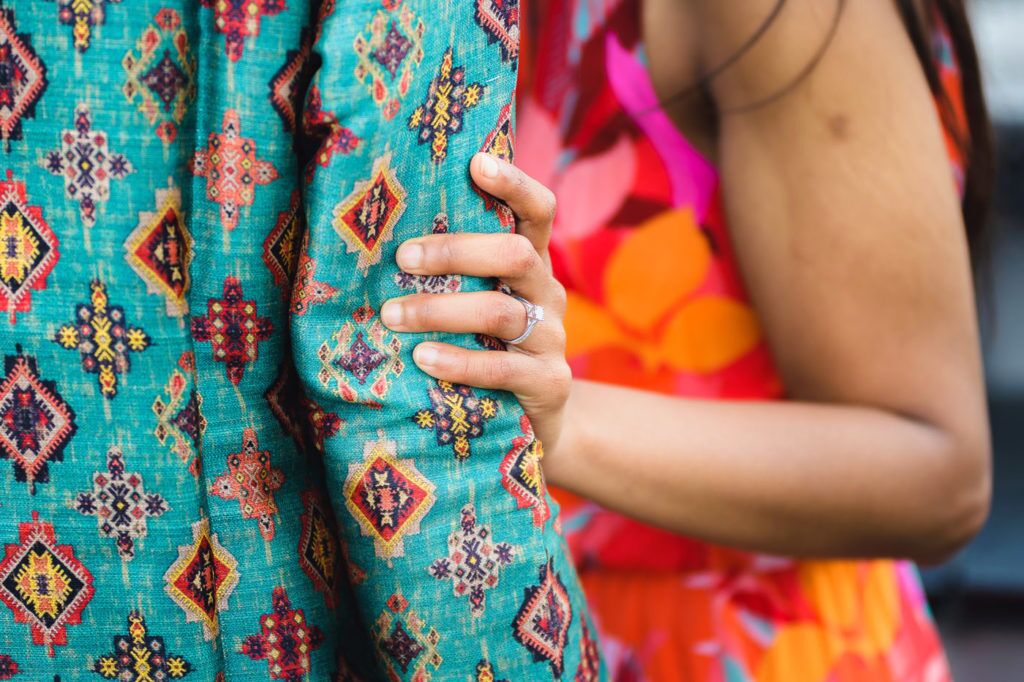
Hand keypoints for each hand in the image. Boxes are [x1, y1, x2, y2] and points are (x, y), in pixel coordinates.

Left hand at [380, 152, 572, 457]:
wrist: (537, 426)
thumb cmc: (486, 352)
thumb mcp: (478, 307)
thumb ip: (453, 276)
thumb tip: (377, 239)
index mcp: (531, 266)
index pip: (538, 212)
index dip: (514, 184)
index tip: (475, 162)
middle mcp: (548, 294)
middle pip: (516, 255)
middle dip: (457, 251)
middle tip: (402, 258)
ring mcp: (552, 340)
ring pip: (502, 312)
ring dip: (442, 310)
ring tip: (392, 315)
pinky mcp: (550, 384)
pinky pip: (505, 369)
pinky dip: (460, 362)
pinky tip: (423, 359)